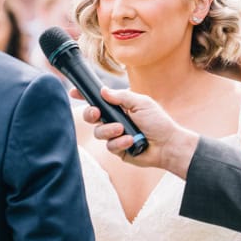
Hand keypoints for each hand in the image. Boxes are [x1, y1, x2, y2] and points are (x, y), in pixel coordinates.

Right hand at [71, 86, 198, 177]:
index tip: (73, 92)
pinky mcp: (118, 149)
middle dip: (90, 114)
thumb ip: (122, 97)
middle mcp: (114, 120)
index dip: (85, 96)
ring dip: (109, 130)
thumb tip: (103, 90)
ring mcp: (115, 135)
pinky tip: (130, 141)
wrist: (167, 144)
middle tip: (96, 113)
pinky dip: (119, 143)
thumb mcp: (141, 103)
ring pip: (98, 132)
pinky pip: (109, 146)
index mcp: (119, 106)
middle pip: (91, 116)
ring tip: (123, 130)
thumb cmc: (158, 122)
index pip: (98, 99)